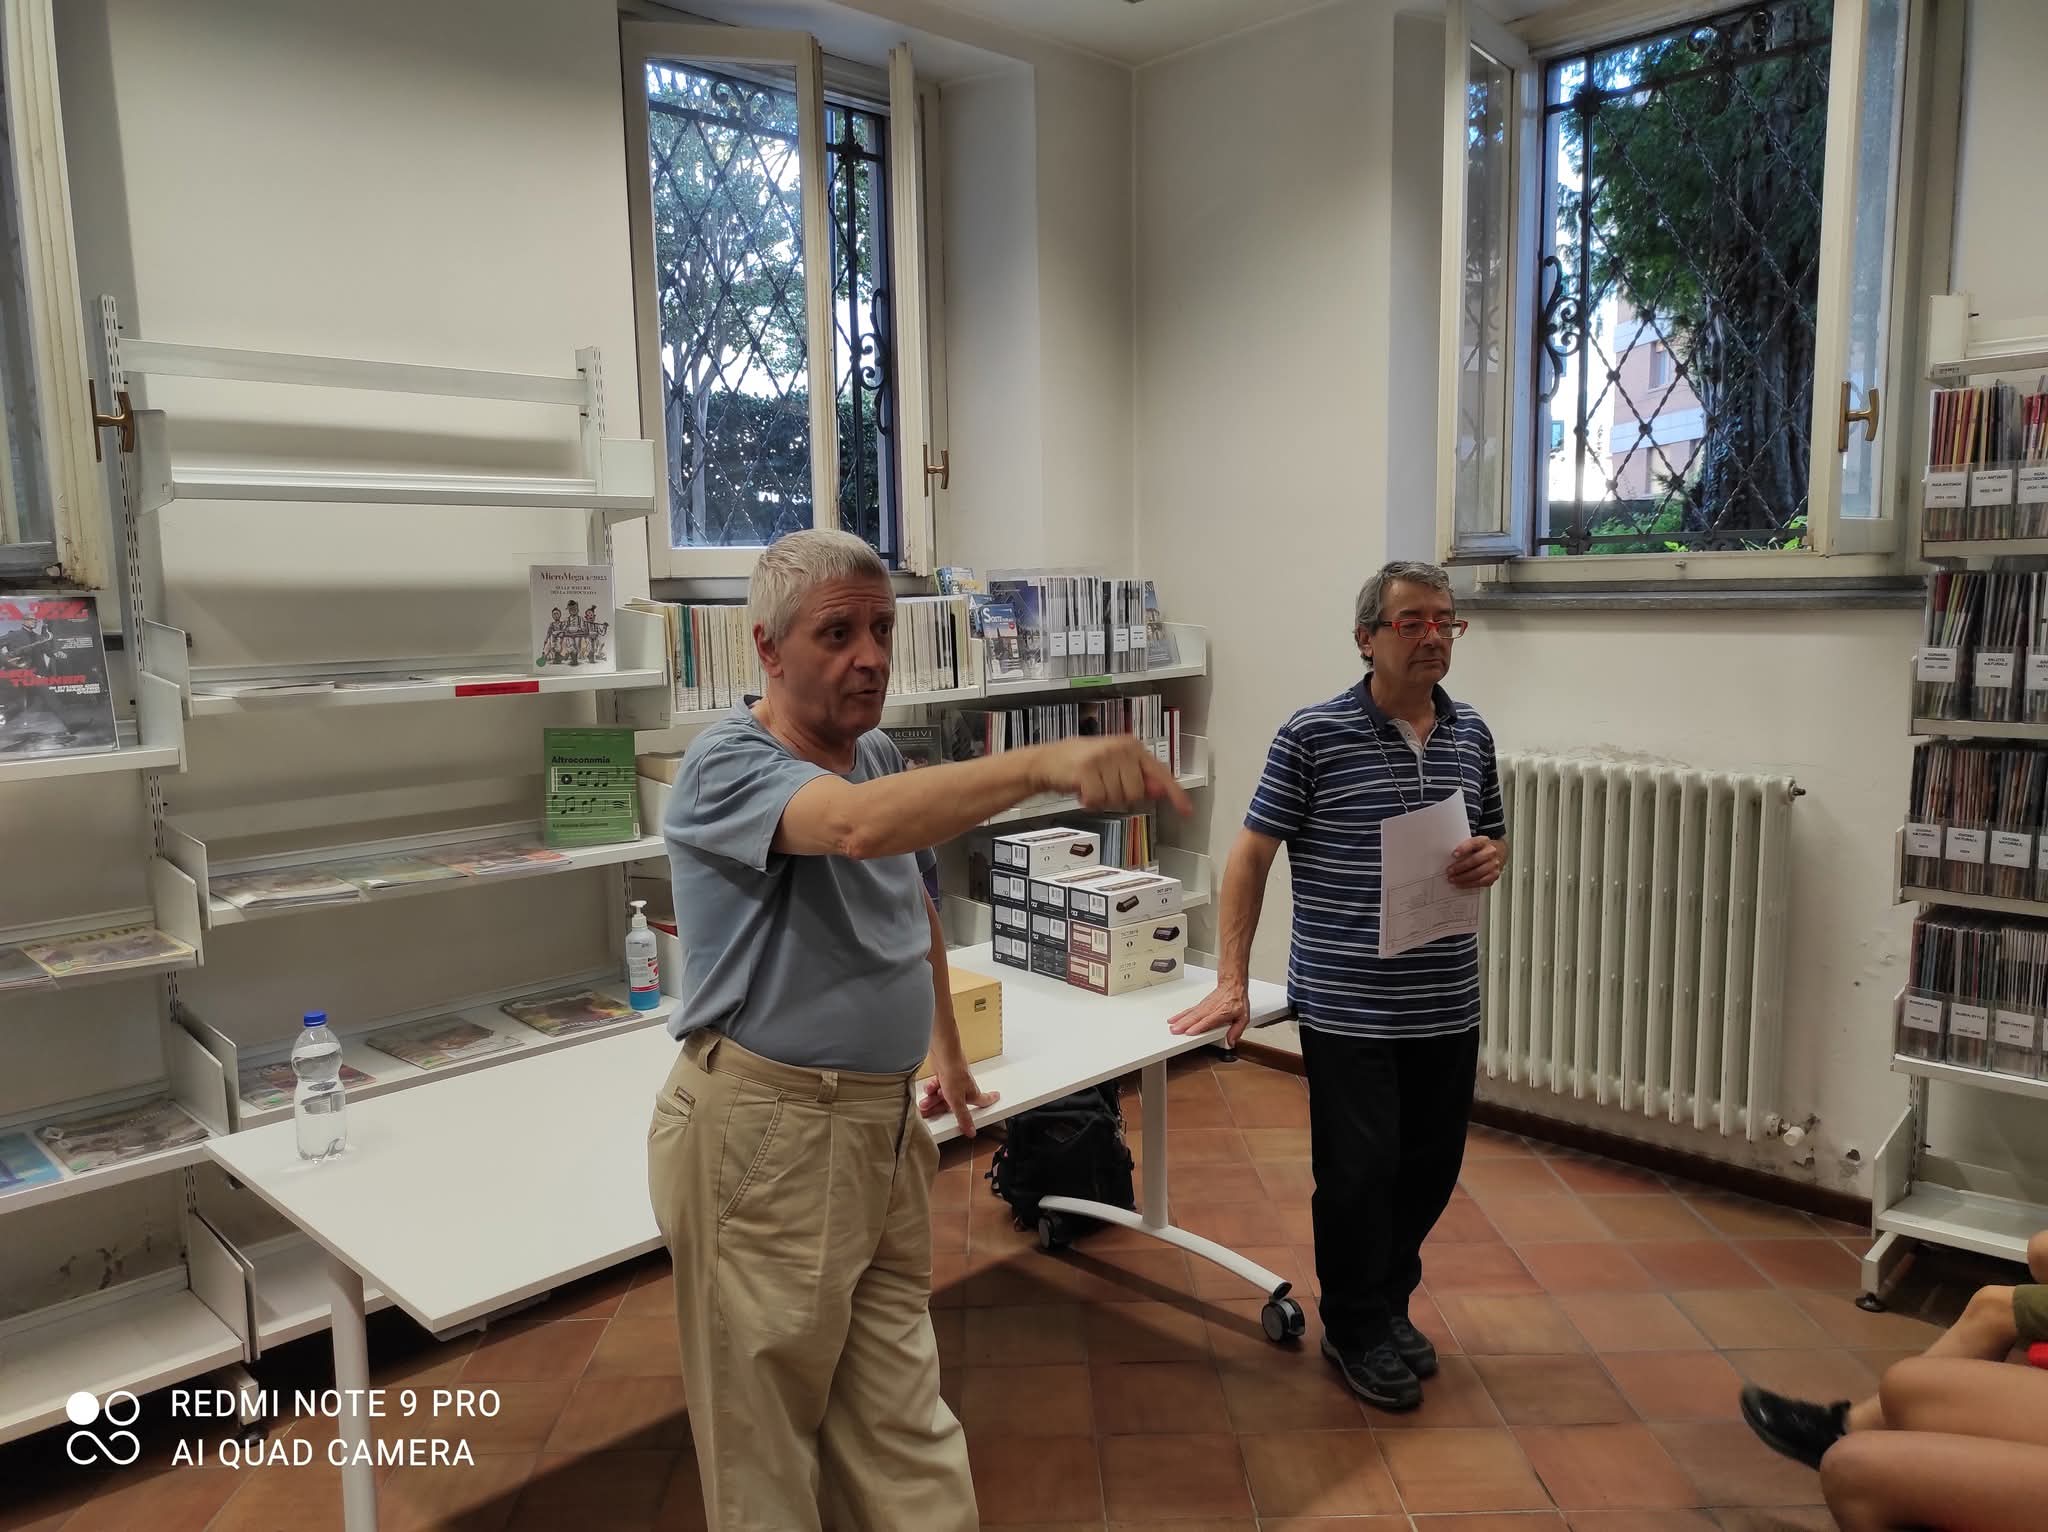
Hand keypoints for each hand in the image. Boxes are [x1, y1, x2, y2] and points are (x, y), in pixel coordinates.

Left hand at [920, 1059, 999, 1136]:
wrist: (943, 1053)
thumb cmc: (954, 1072)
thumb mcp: (957, 1100)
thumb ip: (963, 1117)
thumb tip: (971, 1131)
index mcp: (972, 1094)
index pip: (984, 1100)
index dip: (990, 1101)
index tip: (996, 1098)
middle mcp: (964, 1088)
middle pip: (955, 1103)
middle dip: (941, 1107)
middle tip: (930, 1111)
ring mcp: (953, 1081)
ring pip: (943, 1096)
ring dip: (932, 1099)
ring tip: (925, 1102)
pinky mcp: (944, 1075)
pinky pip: (937, 1087)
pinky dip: (931, 1088)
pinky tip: (928, 1088)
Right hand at [1032, 735, 1193, 814]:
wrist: (1046, 761)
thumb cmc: (1082, 766)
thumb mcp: (1115, 768)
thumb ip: (1139, 778)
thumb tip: (1161, 791)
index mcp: (1132, 747)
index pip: (1160, 773)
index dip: (1174, 794)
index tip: (1186, 811)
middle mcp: (1121, 748)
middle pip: (1136, 793)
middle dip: (1120, 797)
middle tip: (1103, 786)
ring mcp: (1104, 756)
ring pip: (1117, 798)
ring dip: (1103, 800)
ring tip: (1091, 786)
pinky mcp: (1087, 768)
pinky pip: (1098, 800)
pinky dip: (1089, 802)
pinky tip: (1081, 791)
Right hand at [1167, 981, 1253, 1047]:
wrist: (1232, 985)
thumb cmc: (1237, 1001)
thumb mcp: (1243, 1017)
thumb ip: (1237, 1030)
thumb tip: (1231, 1042)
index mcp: (1222, 1012)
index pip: (1208, 1020)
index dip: (1199, 1026)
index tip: (1190, 1032)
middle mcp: (1211, 1009)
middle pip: (1196, 1017)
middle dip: (1185, 1024)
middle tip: (1175, 1031)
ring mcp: (1204, 1006)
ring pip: (1190, 1014)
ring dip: (1180, 1020)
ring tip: (1172, 1026)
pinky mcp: (1200, 1005)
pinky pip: (1189, 1010)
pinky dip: (1180, 1015)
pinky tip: (1174, 1019)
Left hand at [1447, 836, 1505, 889]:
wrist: (1499, 851)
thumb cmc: (1482, 848)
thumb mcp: (1474, 843)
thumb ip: (1464, 848)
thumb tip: (1447, 857)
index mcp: (1484, 841)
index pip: (1474, 843)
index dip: (1464, 849)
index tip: (1454, 854)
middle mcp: (1491, 852)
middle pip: (1475, 860)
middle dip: (1460, 867)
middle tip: (1449, 871)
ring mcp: (1494, 864)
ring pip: (1478, 873)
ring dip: (1463, 878)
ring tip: (1453, 879)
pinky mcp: (1495, 875)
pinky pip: (1481, 882)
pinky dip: (1470, 884)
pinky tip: (1461, 884)